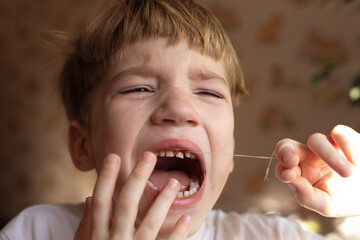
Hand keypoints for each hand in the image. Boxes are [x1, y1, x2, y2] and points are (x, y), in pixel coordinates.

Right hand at [74, 152, 191, 239]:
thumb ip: (86, 226)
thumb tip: (88, 198)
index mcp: (97, 236)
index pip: (101, 202)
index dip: (105, 179)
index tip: (114, 156)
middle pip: (126, 206)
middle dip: (137, 179)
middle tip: (149, 156)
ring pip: (149, 224)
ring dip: (162, 201)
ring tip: (175, 182)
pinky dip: (176, 235)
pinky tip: (187, 218)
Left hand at [275, 125, 359, 216]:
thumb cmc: (346, 199)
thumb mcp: (327, 205)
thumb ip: (307, 197)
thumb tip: (292, 182)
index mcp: (300, 171)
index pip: (283, 165)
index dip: (282, 167)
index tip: (288, 175)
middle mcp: (309, 156)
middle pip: (287, 145)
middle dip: (285, 150)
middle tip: (291, 160)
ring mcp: (326, 145)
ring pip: (315, 140)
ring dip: (329, 155)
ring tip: (348, 174)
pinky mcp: (346, 138)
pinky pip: (340, 133)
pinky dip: (347, 145)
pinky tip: (356, 162)